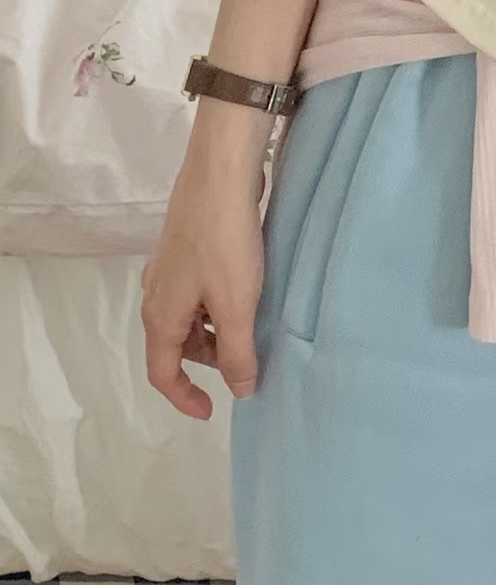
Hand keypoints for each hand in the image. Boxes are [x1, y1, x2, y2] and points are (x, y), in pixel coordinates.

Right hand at [142, 110, 267, 419]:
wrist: (220, 173)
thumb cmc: (226, 243)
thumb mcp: (237, 306)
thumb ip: (238, 354)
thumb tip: (241, 391)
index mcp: (160, 316)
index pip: (162, 373)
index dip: (184, 399)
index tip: (211, 411)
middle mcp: (155, 293)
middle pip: (176, 344)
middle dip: (208, 360)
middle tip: (247, 359)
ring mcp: (168, 267)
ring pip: (187, 316)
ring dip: (214, 330)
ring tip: (251, 324)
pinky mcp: (184, 245)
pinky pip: (195, 291)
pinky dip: (215, 304)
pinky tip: (244, 290)